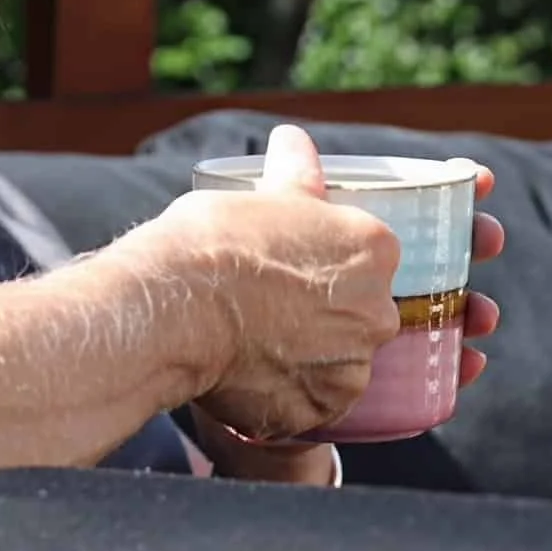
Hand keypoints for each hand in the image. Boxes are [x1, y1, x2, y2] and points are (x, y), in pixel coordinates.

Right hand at [113, 125, 402, 441]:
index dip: (330, 264)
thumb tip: (293, 139)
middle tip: (272, 306)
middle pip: (362, 314)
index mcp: (374, 251)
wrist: (175, 306)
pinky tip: (252, 374)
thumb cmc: (215, 241)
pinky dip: (288, 393)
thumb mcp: (261, 194)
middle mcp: (377, 312)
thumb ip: (293, 170)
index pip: (372, 259)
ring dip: (310, 357)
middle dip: (326, 313)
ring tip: (256, 342)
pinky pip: (313, 403)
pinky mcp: (321, 411)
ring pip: (339, 363)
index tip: (298, 268)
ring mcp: (352, 367)